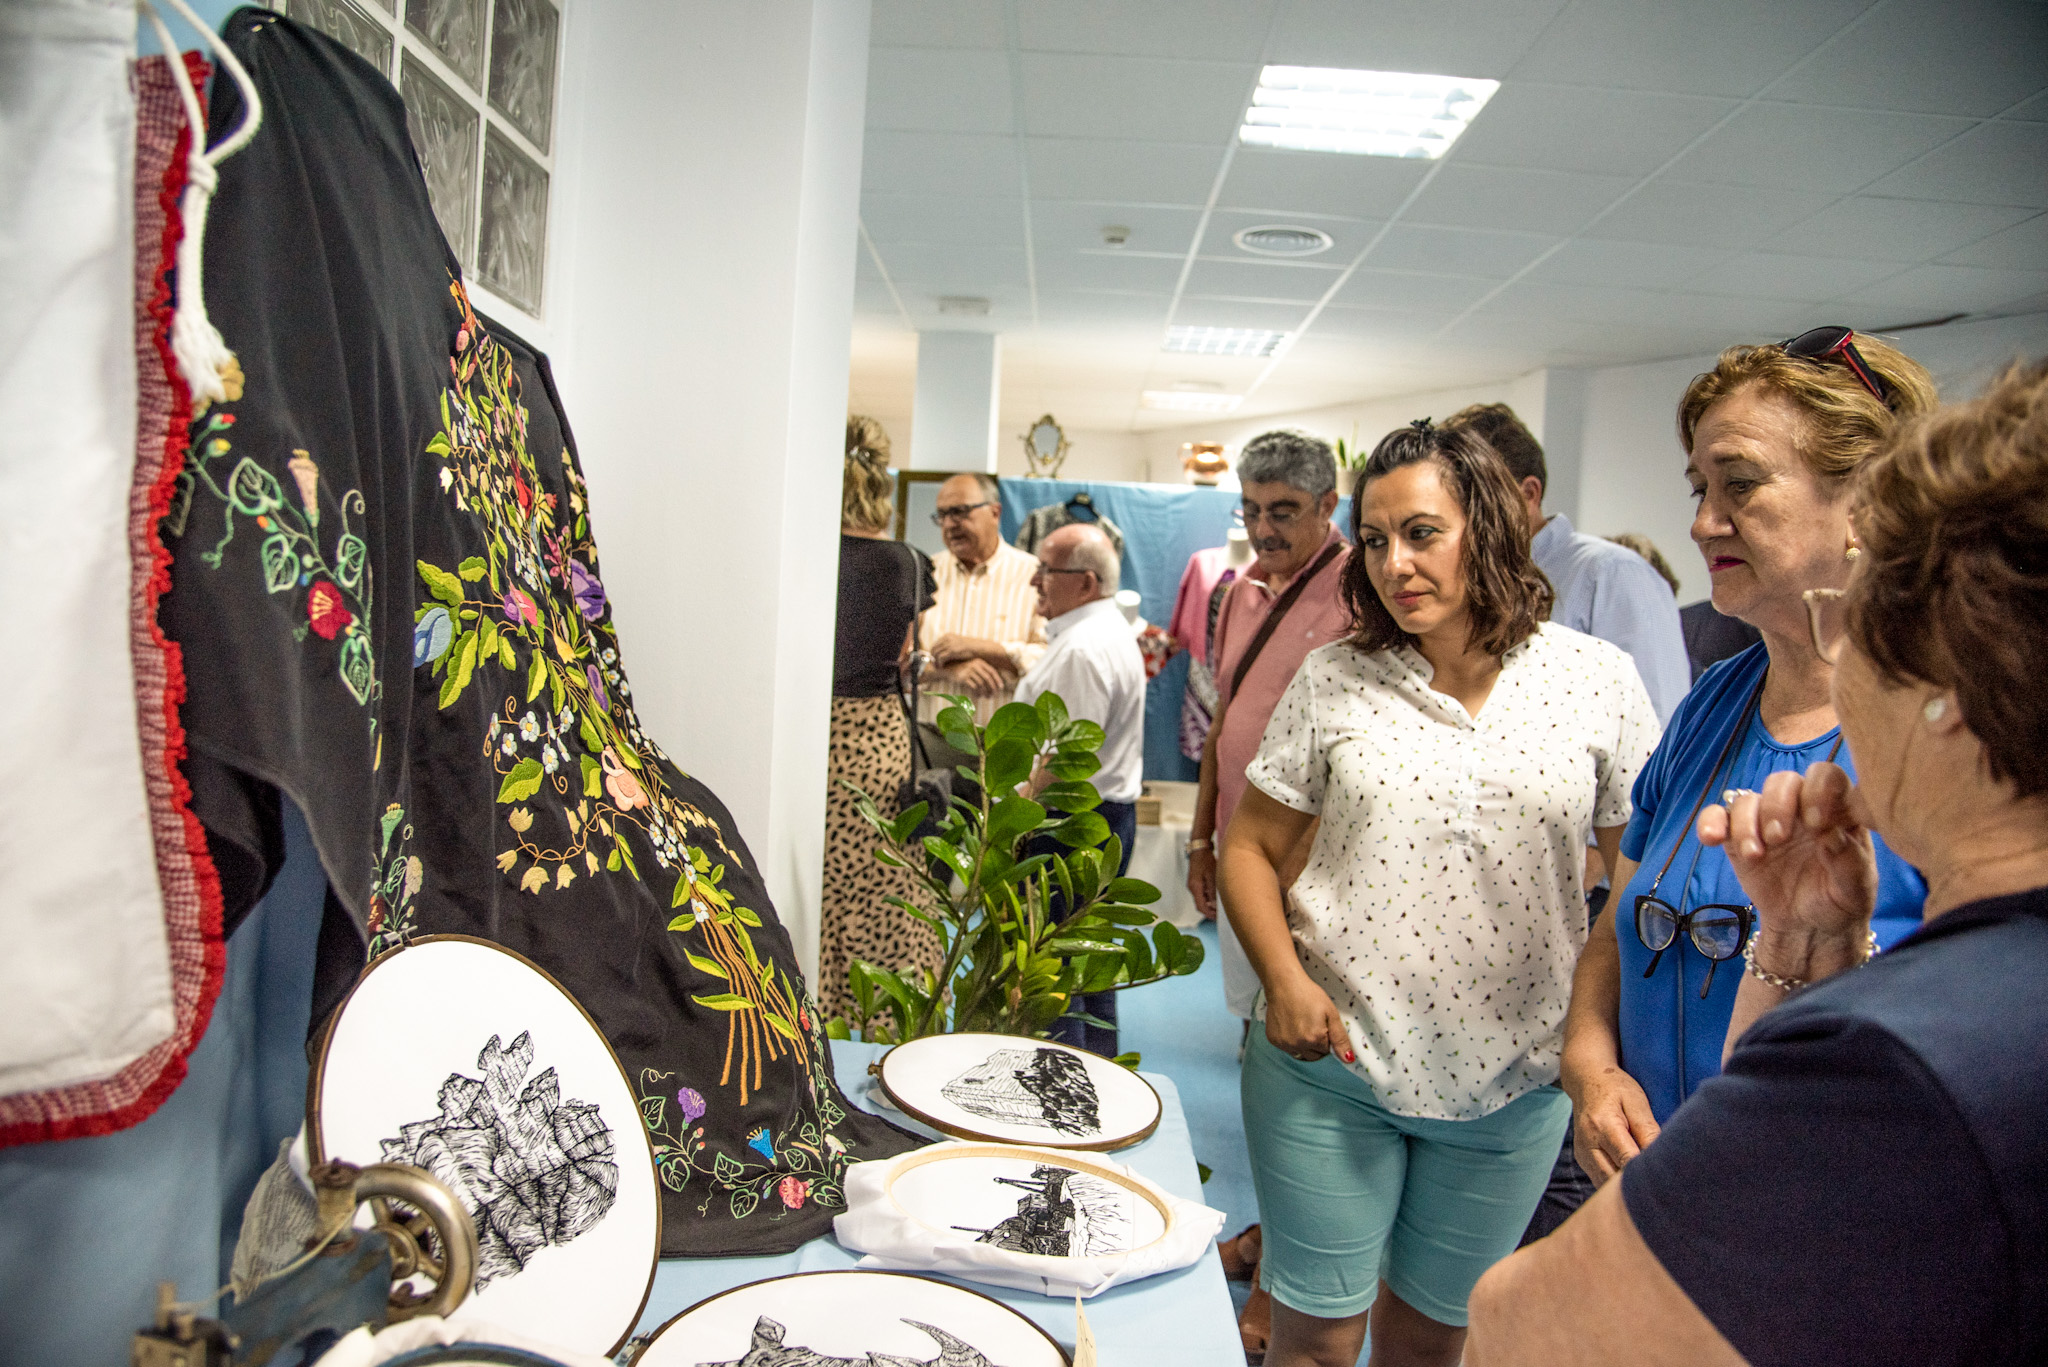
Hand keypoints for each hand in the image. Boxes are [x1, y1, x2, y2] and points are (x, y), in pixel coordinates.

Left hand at [929, 633, 975, 665]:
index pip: (935, 644)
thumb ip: (949, 647)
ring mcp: (949, 644)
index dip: (933, 653)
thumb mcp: (957, 644)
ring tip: (938, 668)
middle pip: (933, 649)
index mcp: (947, 636)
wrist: (979, 648)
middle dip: (933, 658)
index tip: (934, 660)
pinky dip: (940, 664)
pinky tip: (942, 667)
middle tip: (935, 665)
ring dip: (936, 662)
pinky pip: (940, 658)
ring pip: (936, 654)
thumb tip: (941, 653)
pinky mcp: (952, 651)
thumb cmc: (970, 649)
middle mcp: (947, 638)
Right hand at [934, 657, 1005, 693]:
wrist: (948, 669)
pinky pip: (973, 687)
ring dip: (985, 692)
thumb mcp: (973, 668)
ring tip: (987, 697)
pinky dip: (977, 693)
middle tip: (994, 695)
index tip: (1001, 688)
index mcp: (980, 662)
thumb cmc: (963, 670)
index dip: (997, 680)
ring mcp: (969, 671)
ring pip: (981, 684)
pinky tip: (979, 696)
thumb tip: (994, 685)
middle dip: (992, 688)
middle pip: (988, 678)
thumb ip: (983, 673)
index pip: (992, 671)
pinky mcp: (963, 677)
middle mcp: (975, 665)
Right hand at [1187, 847, 1217, 919]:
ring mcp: (1193, 885)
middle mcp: (1192, 887)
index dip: (1209, 914)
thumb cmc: (1205, 859)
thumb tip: (1215, 904)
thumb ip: (1213, 891)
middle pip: (1200, 905)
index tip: (1217, 918)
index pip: (1200, 907)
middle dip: (1209, 911)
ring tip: (1220, 906)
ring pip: (1201, 899)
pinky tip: (1216, 896)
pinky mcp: (1196, 881)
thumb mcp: (1212, 876)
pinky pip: (1201, 894)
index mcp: (1194, 887)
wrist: (1199, 848)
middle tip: (1220, 915)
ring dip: (1209, 904)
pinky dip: (1208, 898)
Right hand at [1263, 977, 1354, 1063]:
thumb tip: (1348, 1059)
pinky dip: (1291, 1041)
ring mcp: (1284, 1044)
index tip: (1322, 1024)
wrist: (1284, 984)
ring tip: (1302, 1025)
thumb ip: (1340, 1038)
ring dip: (1303, 1045)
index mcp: (1314, 1038)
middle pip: (1314, 1056)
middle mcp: (1298, 1044)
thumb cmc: (1308, 994)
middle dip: (1316, 1044)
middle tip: (1312, 1024)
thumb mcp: (1331, 1013)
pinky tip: (1291, 1025)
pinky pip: (1287, 1049)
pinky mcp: (1274, 1040)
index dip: (1326, 1038)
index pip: (1326, 1051)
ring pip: (1300, 1054)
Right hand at [1570, 1065, 1660, 1185]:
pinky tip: (1632, 1177)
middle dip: (1636, 1185)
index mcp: (1603, 1126)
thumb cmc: (1615, 1088)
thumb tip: (1661, 1157)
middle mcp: (1588, 1143)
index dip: (1647, 1172)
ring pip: (1605, 1185)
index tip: (1667, 1179)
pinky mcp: (1583, 1160)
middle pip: (1613, 1178)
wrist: (1586, 1081)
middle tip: (1662, 1186)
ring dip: (1625, 1187)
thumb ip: (1648, 1129)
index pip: (1627, 1159)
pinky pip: (1600, 1181)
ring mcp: (1582, 1154)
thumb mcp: (1636, 1101)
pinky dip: (1616, 1183)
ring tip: (1648, 1183)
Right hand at [1698, 763, 1877, 968]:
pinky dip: (1710, 822)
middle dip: (1777, 805)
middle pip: (1783, 781)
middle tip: (1780, 838)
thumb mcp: (1856, 888)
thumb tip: (1831, 835)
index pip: (1827, 777)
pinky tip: (1712, 839)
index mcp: (1837, 810)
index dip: (1819, 790)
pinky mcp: (1737, 839)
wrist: (1808, 928)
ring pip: (1748, 799)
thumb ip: (1850, 861)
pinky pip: (1717, 817)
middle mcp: (1800, 808)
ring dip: (1746, 823)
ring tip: (1754, 855)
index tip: (1816, 823)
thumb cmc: (1840, 901)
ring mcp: (1766, 822)